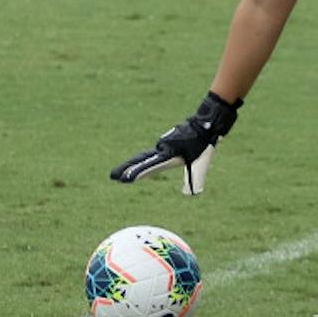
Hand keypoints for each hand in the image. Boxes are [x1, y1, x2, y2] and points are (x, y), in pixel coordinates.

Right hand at [110, 91, 241, 194]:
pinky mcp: (166, 142)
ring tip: (119, 174)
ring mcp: (163, 143)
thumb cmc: (202, 143)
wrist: (205, 122)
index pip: (149, 166)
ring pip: (146, 156)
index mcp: (168, 153)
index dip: (136, 173)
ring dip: (133, 164)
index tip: (124, 179)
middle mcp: (162, 148)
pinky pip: (154, 153)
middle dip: (126, 168)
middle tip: (112, 176)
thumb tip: (190, 194)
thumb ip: (195, 179)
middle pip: (140, 159)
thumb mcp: (201, 163)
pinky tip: (140, 163)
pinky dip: (144, 159)